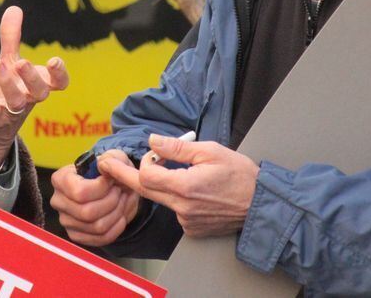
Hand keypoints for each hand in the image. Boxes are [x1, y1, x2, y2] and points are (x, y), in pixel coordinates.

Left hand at [0, 6, 68, 171]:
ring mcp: (12, 111)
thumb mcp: (10, 61)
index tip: (54, 61)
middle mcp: (29, 99)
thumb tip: (14, 8)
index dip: (60, 74)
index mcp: (39, 85)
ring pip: (16, 101)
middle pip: (40, 92)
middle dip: (32, 77)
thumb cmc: (8, 90)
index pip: (59, 83)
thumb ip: (12, 37)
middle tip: (22, 62)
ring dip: (7, 83)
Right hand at [51, 150, 140, 245]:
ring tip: (123, 200)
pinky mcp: (77, 236)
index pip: (79, 192)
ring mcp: (67, 221)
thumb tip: (104, 167)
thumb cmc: (108, 171)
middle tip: (120, 191)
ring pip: (97, 226)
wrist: (110, 188)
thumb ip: (111, 159)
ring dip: (117, 213)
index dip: (101, 188)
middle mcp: (59, 201)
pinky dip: (117, 227)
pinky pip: (101, 238)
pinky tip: (120, 214)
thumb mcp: (112, 157)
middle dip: (112, 201)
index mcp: (60, 179)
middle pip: (88, 212)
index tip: (112, 180)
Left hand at [99, 133, 258, 237]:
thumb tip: (152, 142)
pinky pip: (175, 210)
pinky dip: (177, 198)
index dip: (145, 161)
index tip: (153, 153)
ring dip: (162, 185)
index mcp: (185, 186)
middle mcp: (182, 208)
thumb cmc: (241, 175)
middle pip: (144, 190)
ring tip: (182, 172)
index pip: (146, 175)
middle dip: (127, 175)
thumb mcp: (210, 151)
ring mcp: (186, 221)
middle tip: (108, 163)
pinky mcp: (192, 229)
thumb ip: (177, 148)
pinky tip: (195, 191)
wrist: (262, 205)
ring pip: (161, 199)